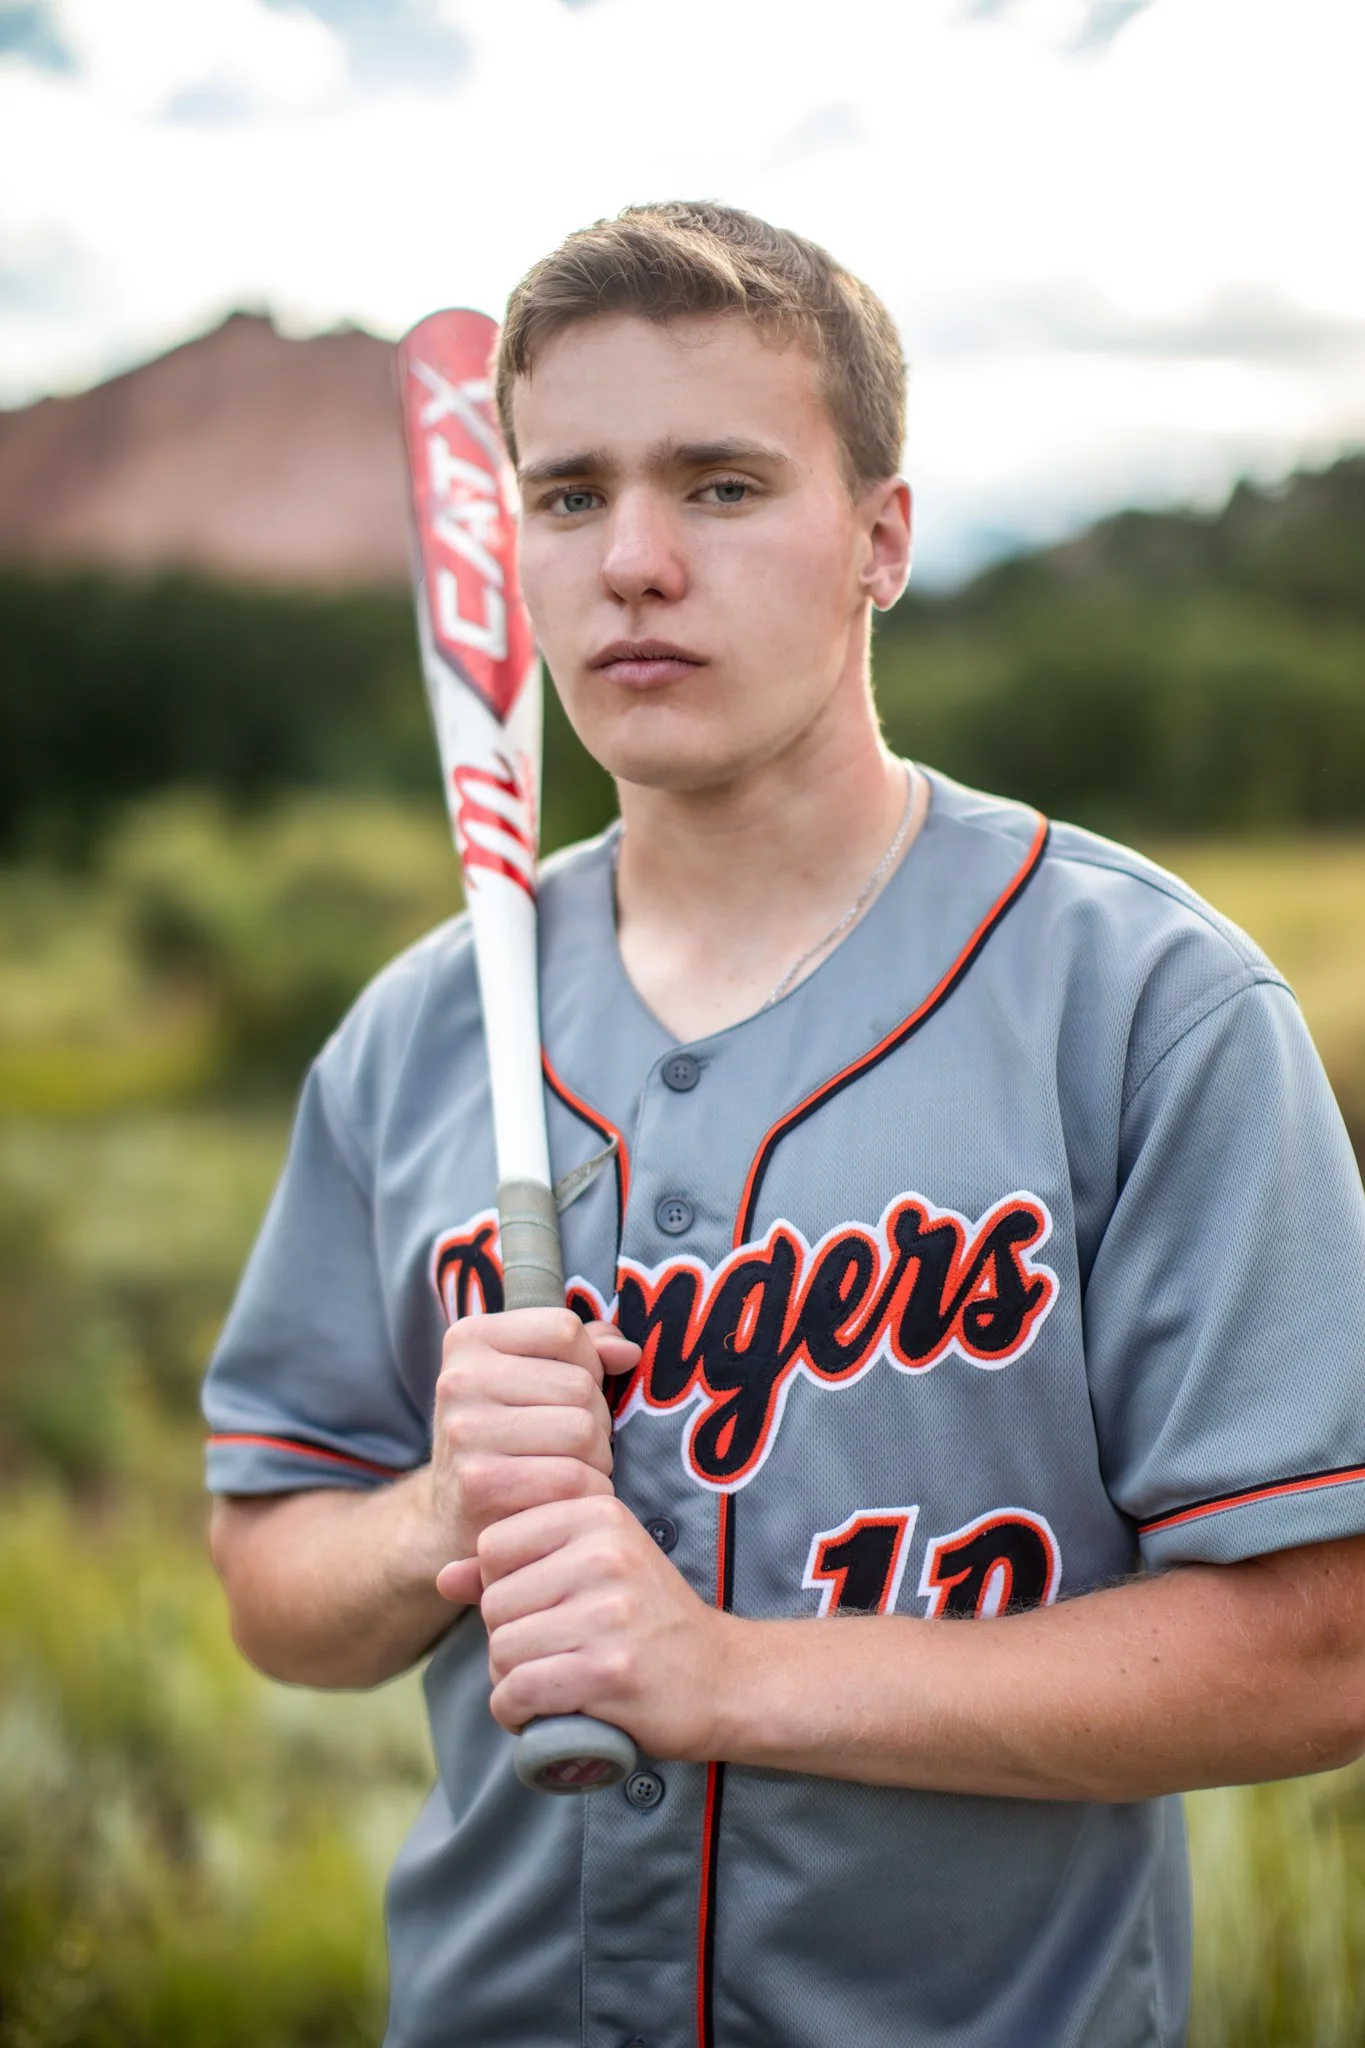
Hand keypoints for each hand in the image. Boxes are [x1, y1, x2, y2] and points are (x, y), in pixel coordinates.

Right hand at [428, 1310, 639, 1606]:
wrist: (452, 1517)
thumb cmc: (506, 1435)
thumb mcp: (528, 1378)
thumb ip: (583, 1350)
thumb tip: (628, 1351)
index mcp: (469, 1339)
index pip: (564, 1329)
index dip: (586, 1364)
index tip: (566, 1396)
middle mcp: (459, 1379)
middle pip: (579, 1385)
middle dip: (596, 1420)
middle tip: (575, 1446)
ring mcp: (466, 1431)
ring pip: (582, 1430)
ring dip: (597, 1459)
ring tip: (574, 1470)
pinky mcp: (480, 1483)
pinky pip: (572, 1478)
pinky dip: (588, 1492)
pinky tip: (567, 1500)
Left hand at [477, 1494, 734, 1760]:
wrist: (725, 1679)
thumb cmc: (648, 1623)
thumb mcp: (592, 1571)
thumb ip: (518, 1566)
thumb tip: (443, 1577)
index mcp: (598, 1514)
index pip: (494, 1546)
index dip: (503, 1587)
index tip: (541, 1611)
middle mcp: (605, 1553)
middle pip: (494, 1602)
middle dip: (506, 1640)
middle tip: (548, 1658)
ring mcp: (609, 1611)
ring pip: (503, 1649)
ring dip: (511, 1681)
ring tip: (549, 1685)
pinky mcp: (610, 1670)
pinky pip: (519, 1691)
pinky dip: (516, 1713)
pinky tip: (540, 1715)